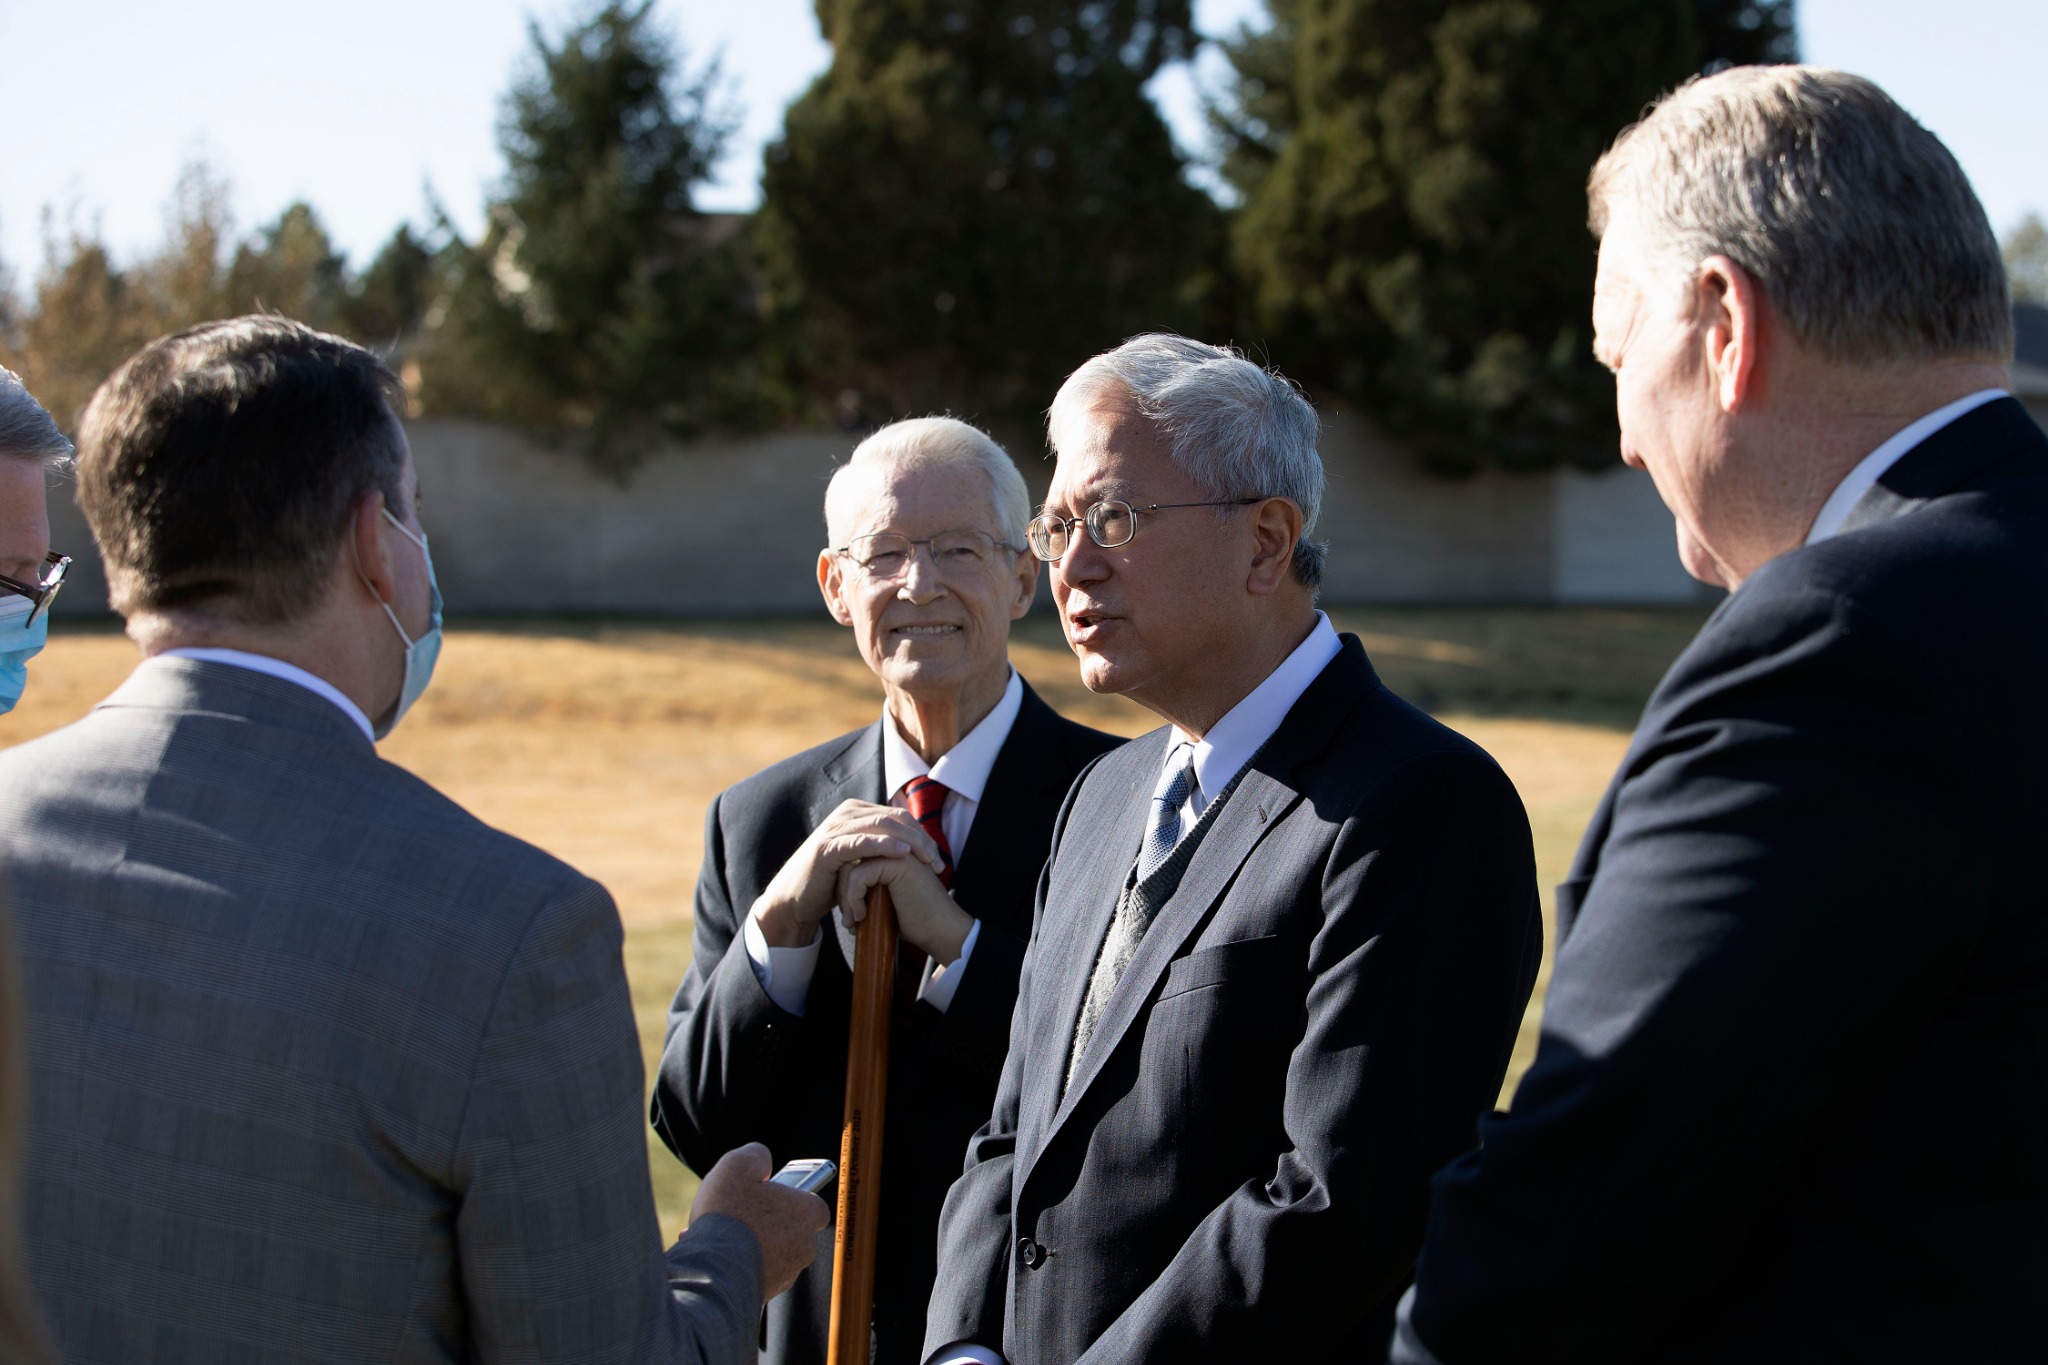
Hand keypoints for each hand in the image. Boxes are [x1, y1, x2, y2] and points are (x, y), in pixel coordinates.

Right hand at [689, 1142, 831, 1299]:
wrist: (711, 1271)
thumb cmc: (729, 1214)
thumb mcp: (738, 1164)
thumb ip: (756, 1155)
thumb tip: (762, 1161)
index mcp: (807, 1214)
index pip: (813, 1205)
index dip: (790, 1196)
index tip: (768, 1191)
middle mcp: (804, 1248)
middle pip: (787, 1229)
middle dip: (763, 1221)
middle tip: (736, 1211)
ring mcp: (785, 1275)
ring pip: (768, 1252)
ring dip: (746, 1242)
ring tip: (715, 1233)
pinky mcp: (764, 1295)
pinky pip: (752, 1273)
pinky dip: (736, 1263)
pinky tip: (710, 1254)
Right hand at [752, 800, 944, 948]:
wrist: (796, 900)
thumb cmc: (831, 881)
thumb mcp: (860, 858)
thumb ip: (880, 845)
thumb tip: (913, 843)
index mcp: (857, 812)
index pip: (899, 816)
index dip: (922, 834)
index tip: (938, 859)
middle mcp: (847, 813)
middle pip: (895, 818)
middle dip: (920, 839)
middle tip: (937, 862)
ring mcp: (835, 827)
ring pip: (882, 826)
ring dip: (909, 842)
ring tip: (927, 859)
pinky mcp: (827, 846)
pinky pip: (861, 841)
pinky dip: (884, 845)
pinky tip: (902, 854)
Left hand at [838, 853, 973, 965]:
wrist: (937, 930)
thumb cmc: (912, 919)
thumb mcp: (882, 898)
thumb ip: (867, 884)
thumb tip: (835, 887)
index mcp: (891, 850)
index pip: (853, 858)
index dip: (845, 886)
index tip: (848, 914)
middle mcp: (894, 844)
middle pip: (848, 859)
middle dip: (842, 891)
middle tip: (848, 920)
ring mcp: (897, 850)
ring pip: (849, 866)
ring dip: (845, 897)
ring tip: (853, 921)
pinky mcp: (896, 862)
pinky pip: (858, 875)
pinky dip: (853, 898)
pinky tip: (862, 916)